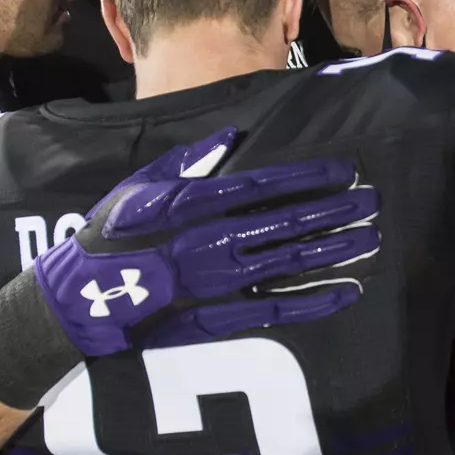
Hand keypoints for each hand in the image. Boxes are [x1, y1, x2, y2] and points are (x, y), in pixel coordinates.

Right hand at [34, 127, 380, 355]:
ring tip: (370, 239)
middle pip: (287, 223)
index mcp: (193, 204)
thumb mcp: (140, 185)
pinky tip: (347, 293)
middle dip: (334, 211)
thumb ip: (187, 160)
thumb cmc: (108, 235)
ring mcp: (220, 283)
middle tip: (372, 202)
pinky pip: (277, 311)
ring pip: (290, 263)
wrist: (82, 300)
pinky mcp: (220, 318)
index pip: (263, 185)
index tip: (342, 169)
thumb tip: (230, 136)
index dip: (307, 176)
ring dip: (332, 251)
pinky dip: (314, 302)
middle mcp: (213, 241)